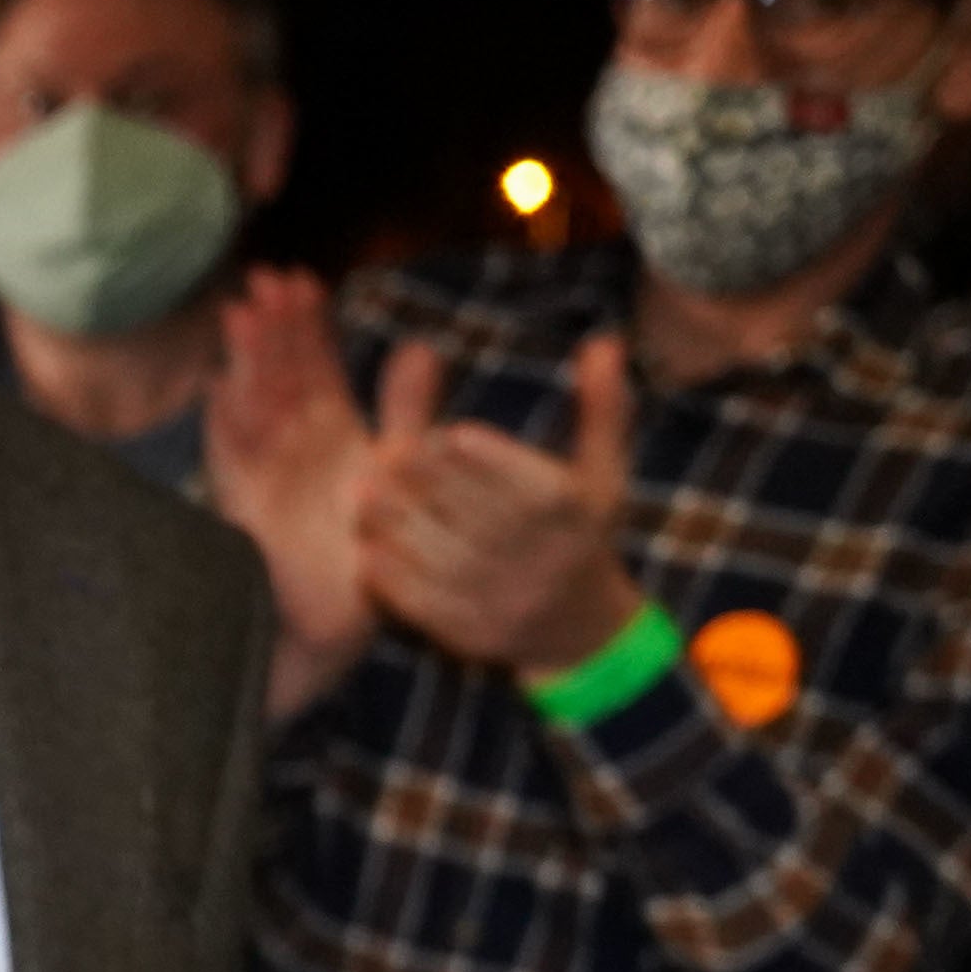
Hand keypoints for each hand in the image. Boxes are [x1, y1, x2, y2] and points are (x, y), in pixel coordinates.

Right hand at [200, 272, 374, 721]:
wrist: (336, 623)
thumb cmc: (366, 549)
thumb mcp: (399, 466)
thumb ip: (406, 408)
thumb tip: (421, 346)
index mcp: (327, 429)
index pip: (313, 364)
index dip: (305, 324)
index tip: (300, 280)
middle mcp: (290, 445)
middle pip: (276, 374)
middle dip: (270, 329)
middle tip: (265, 280)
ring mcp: (264, 473)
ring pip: (251, 406)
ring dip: (243, 365)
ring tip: (239, 317)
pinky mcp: (247, 508)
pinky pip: (233, 462)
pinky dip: (225, 428)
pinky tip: (219, 390)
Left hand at [362, 329, 646, 679]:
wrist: (577, 629)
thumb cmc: (584, 532)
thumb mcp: (605, 472)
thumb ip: (602, 406)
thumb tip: (604, 341)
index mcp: (569, 513)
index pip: (523, 481)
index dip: (482, 457)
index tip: (446, 433)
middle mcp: (535, 557)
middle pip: (473, 512)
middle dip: (428, 482)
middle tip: (385, 451)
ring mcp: (498, 596)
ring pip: (438, 554)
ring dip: (398, 522)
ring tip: (365, 490)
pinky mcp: (466, 630)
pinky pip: (420, 599)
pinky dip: (391, 571)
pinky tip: (367, 543)